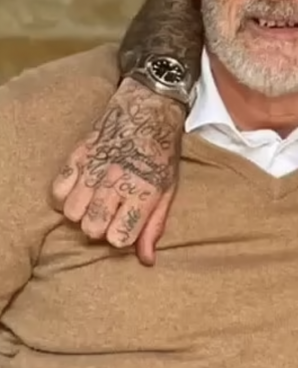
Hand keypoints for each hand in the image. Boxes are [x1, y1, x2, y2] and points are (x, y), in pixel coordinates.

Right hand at [52, 79, 183, 264]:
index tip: (125, 228)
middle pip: (92, 228)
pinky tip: (79, 190)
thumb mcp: (168, 189)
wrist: (149, 108)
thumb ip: (155, 224)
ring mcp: (94, 168)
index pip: (119, 237)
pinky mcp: (78, 155)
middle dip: (100, 228)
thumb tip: (147, 259)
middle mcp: (117, 183)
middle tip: (109, 216)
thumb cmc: (162, 152)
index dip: (121, 237)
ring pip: (72, 212)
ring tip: (93, 203)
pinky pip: (58, 189)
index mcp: (144, 192)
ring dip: (81, 213)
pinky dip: (65, 196)